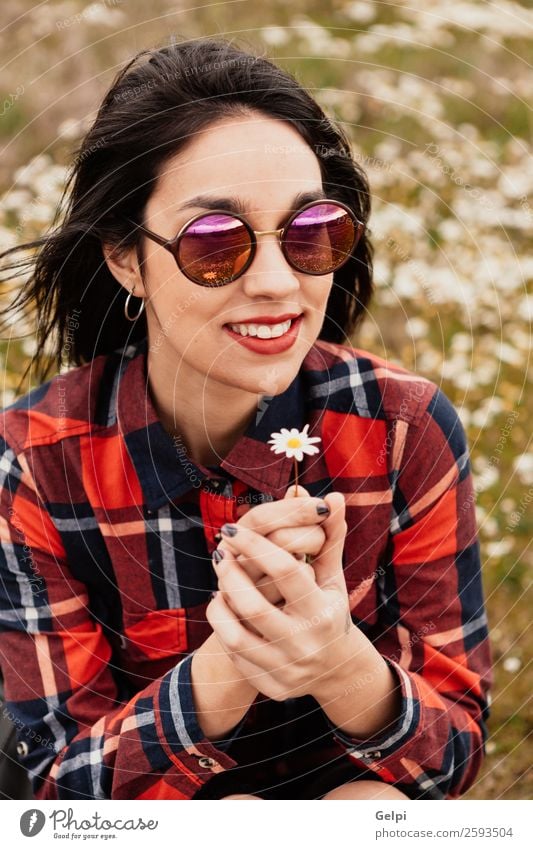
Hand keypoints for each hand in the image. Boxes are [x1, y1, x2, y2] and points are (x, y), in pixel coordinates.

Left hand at [206, 491, 366, 701]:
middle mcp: (306, 643)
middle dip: (230, 574)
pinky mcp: (270, 687)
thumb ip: (329, 537)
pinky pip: (234, 655)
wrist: (337, 670)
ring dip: (220, 602)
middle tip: (220, 552)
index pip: (286, 571)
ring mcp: (287, 669)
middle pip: (253, 605)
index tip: (232, 528)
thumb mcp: (331, 576)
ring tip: (219, 582)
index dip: (255, 545)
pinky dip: (223, 627)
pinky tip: (223, 608)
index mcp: (323, 610)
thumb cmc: (328, 608)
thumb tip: (332, 496)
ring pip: (235, 635)